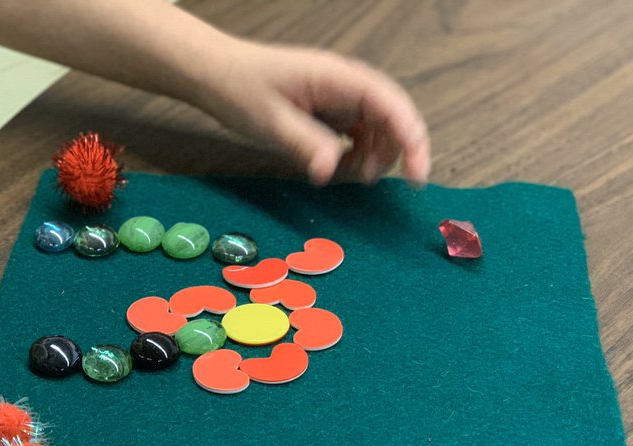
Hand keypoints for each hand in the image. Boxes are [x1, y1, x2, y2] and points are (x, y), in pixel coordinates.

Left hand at [201, 40, 430, 186]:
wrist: (216, 74)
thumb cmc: (240, 89)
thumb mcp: (269, 121)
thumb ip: (304, 144)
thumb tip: (330, 171)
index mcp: (337, 78)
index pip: (390, 105)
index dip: (411, 139)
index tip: (417, 175)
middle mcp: (346, 84)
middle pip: (394, 117)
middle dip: (399, 152)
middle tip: (387, 183)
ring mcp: (341, 97)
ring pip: (379, 128)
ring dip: (375, 156)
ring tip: (351, 176)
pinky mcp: (332, 110)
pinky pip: (359, 134)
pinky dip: (358, 155)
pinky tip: (338, 167)